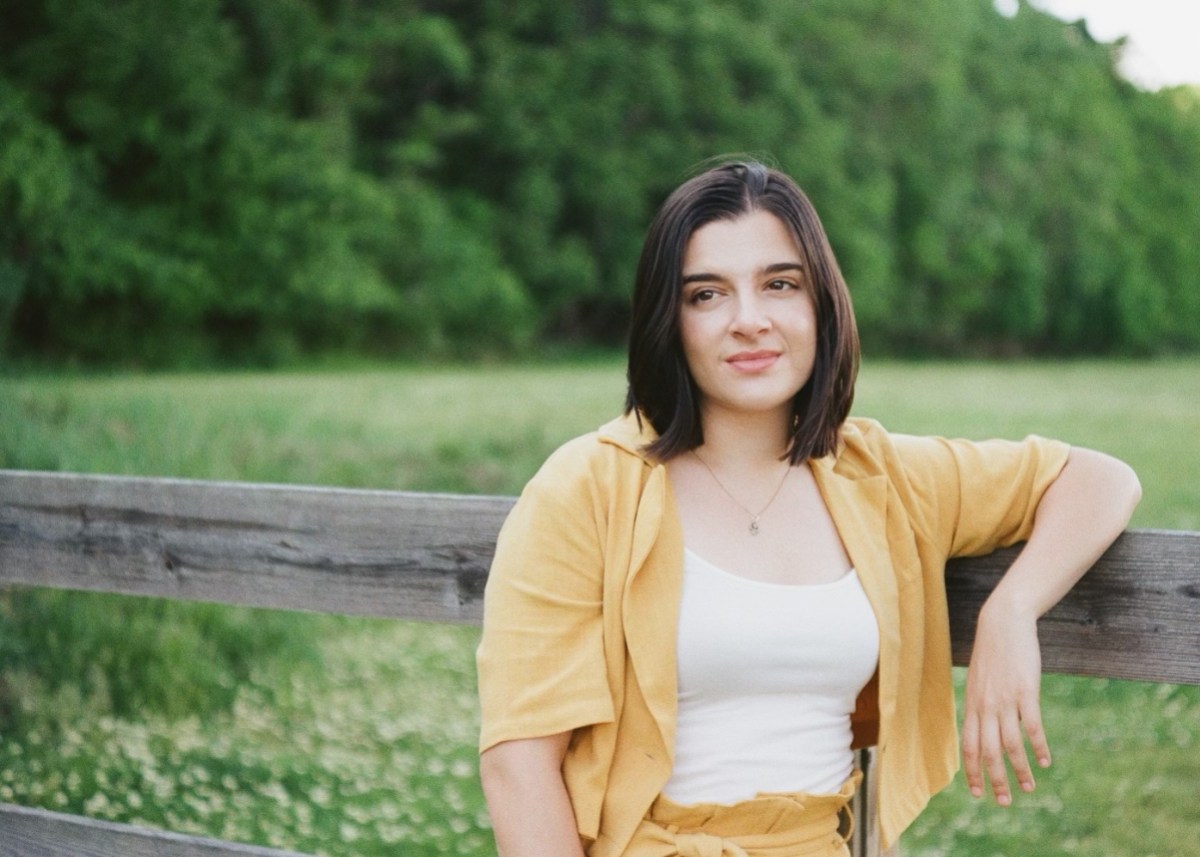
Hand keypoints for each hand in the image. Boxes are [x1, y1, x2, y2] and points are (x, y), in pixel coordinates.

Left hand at [960, 597, 1050, 805]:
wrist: (1002, 621)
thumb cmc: (993, 652)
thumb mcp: (980, 680)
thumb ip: (981, 704)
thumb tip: (984, 726)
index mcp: (972, 704)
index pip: (968, 746)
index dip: (972, 771)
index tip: (977, 793)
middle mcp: (985, 706)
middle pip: (987, 751)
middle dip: (994, 780)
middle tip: (1004, 801)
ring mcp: (1005, 699)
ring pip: (1010, 744)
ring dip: (1019, 770)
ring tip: (1029, 787)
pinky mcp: (1024, 691)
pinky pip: (1031, 726)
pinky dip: (1038, 746)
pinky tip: (1045, 761)